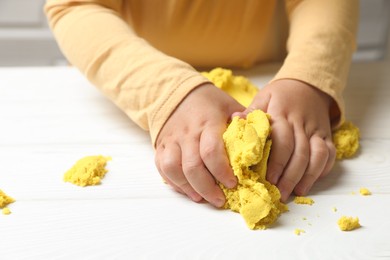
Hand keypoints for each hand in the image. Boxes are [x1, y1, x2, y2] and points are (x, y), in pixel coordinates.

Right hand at [155, 83, 244, 206]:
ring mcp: (171, 140)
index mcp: (207, 122)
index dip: (222, 171)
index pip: (212, 151)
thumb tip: (258, 143)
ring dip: (188, 188)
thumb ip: (245, 123)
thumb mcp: (230, 106)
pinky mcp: (160, 146)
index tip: (233, 183)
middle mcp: (187, 132)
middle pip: (192, 166)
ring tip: (201, 198)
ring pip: (173, 169)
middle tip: (219, 200)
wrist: (178, 93)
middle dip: (207, 188)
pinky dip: (173, 182)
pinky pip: (162, 168)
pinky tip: (187, 190)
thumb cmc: (210, 103)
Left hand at [233, 79, 335, 201]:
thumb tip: (235, 121)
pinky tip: (310, 182)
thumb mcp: (263, 97)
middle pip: (300, 152)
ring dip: (307, 177)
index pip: (282, 139)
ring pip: (317, 155)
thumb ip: (251, 112)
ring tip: (296, 193)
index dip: (276, 161)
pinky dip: (322, 169)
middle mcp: (302, 122)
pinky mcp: (327, 135)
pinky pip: (330, 154)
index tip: (268, 179)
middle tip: (279, 194)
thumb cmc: (280, 95)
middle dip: (290, 176)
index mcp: (283, 113)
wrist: (308, 84)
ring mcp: (317, 129)